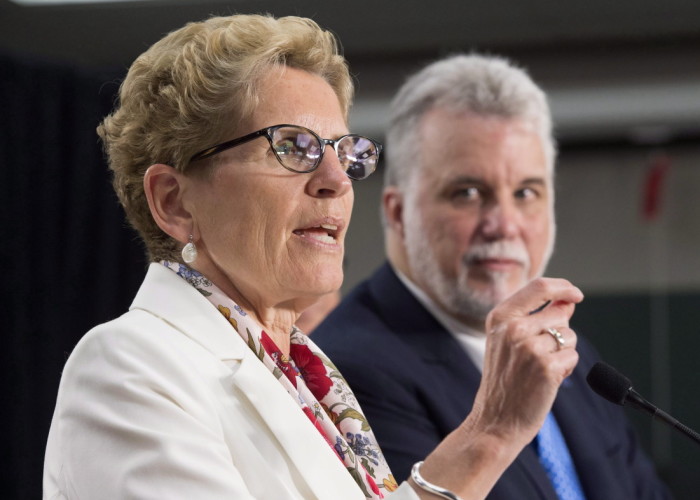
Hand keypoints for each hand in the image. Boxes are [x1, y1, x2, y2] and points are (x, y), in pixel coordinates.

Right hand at [470, 277, 583, 445]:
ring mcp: (529, 347)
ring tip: (539, 369)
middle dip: (561, 332)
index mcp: (500, 317)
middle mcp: (513, 328)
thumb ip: (534, 317)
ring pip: (569, 336)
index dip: (563, 286)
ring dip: (563, 352)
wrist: (494, 420)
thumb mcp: (507, 341)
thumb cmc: (504, 381)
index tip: (575, 293)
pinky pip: (572, 357)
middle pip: (560, 313)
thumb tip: (568, 301)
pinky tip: (545, 381)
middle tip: (540, 354)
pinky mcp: (546, 367)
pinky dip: (565, 369)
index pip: (539, 286)